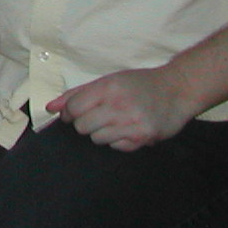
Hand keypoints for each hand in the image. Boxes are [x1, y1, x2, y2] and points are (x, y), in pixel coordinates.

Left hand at [46, 68, 194, 151]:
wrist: (177, 91)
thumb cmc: (140, 84)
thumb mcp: (109, 80)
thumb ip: (77, 94)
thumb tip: (50, 108)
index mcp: (109, 87)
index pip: (74, 109)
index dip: (69, 113)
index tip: (75, 113)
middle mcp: (119, 106)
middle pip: (82, 127)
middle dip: (85, 123)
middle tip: (97, 116)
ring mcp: (132, 124)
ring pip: (97, 139)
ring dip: (101, 132)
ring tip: (115, 121)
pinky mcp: (143, 139)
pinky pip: (116, 147)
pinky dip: (118, 140)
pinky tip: (128, 129)